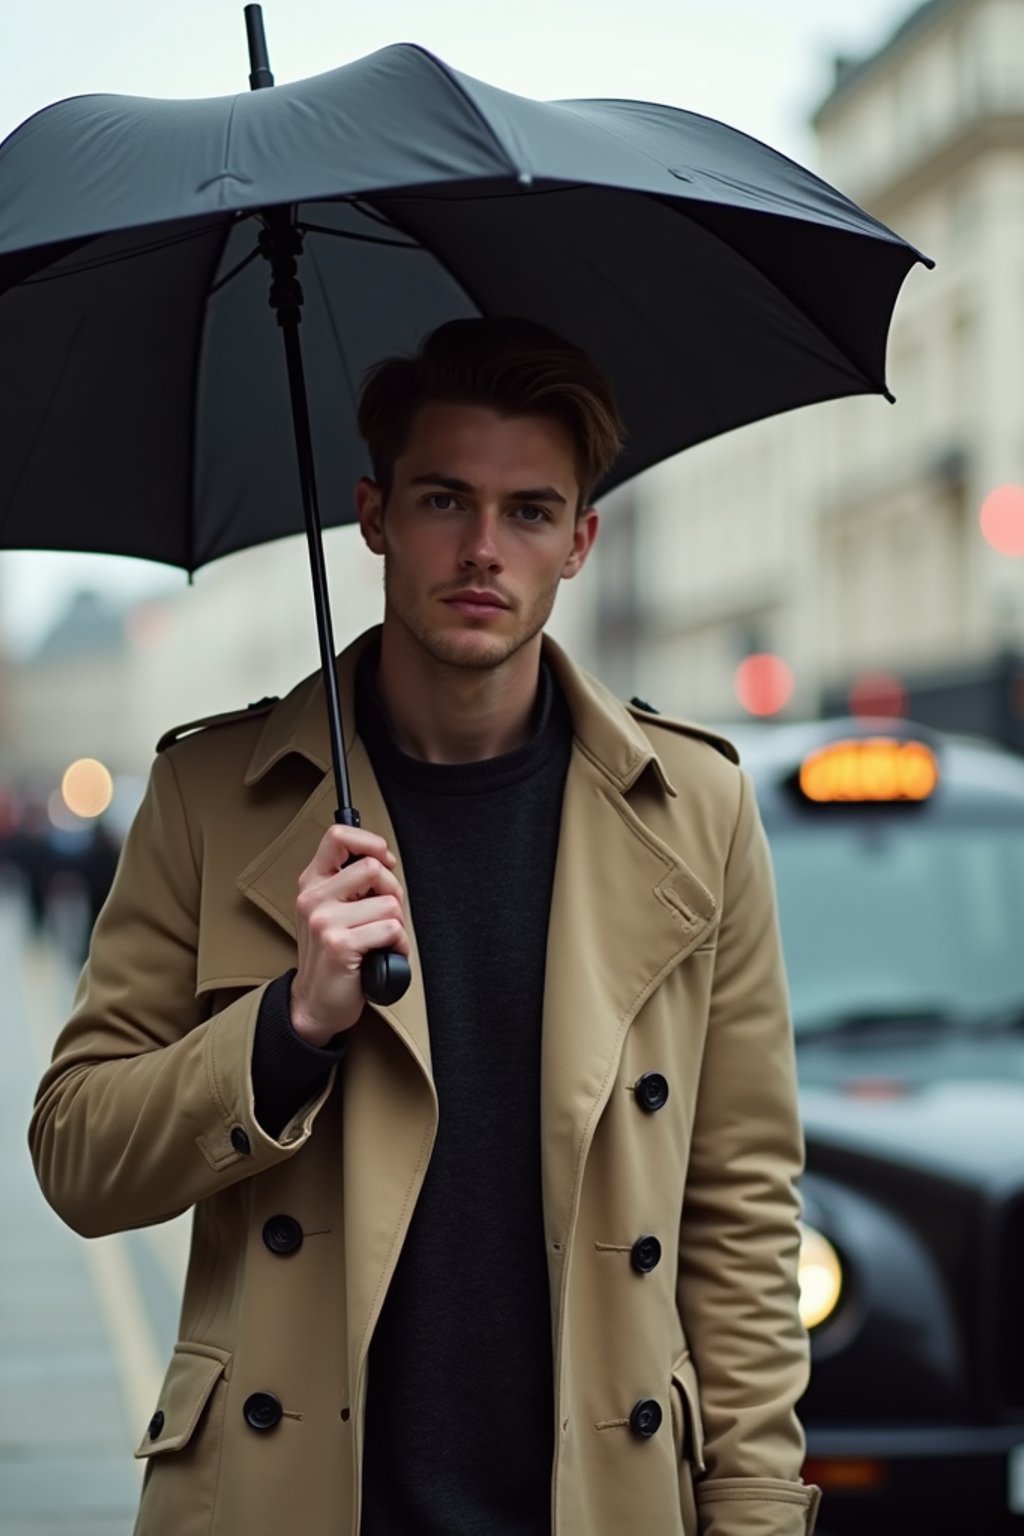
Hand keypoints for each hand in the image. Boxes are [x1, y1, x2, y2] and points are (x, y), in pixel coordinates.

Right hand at [289, 825, 408, 1046]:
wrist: (315, 1002)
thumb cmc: (333, 955)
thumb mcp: (332, 911)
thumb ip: (350, 882)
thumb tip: (384, 858)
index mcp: (313, 882)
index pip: (338, 836)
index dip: (371, 842)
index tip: (385, 861)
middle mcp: (313, 898)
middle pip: (373, 867)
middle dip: (394, 891)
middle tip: (386, 914)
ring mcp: (324, 921)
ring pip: (389, 903)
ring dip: (398, 926)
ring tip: (382, 940)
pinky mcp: (339, 944)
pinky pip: (391, 930)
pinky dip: (398, 945)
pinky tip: (384, 955)